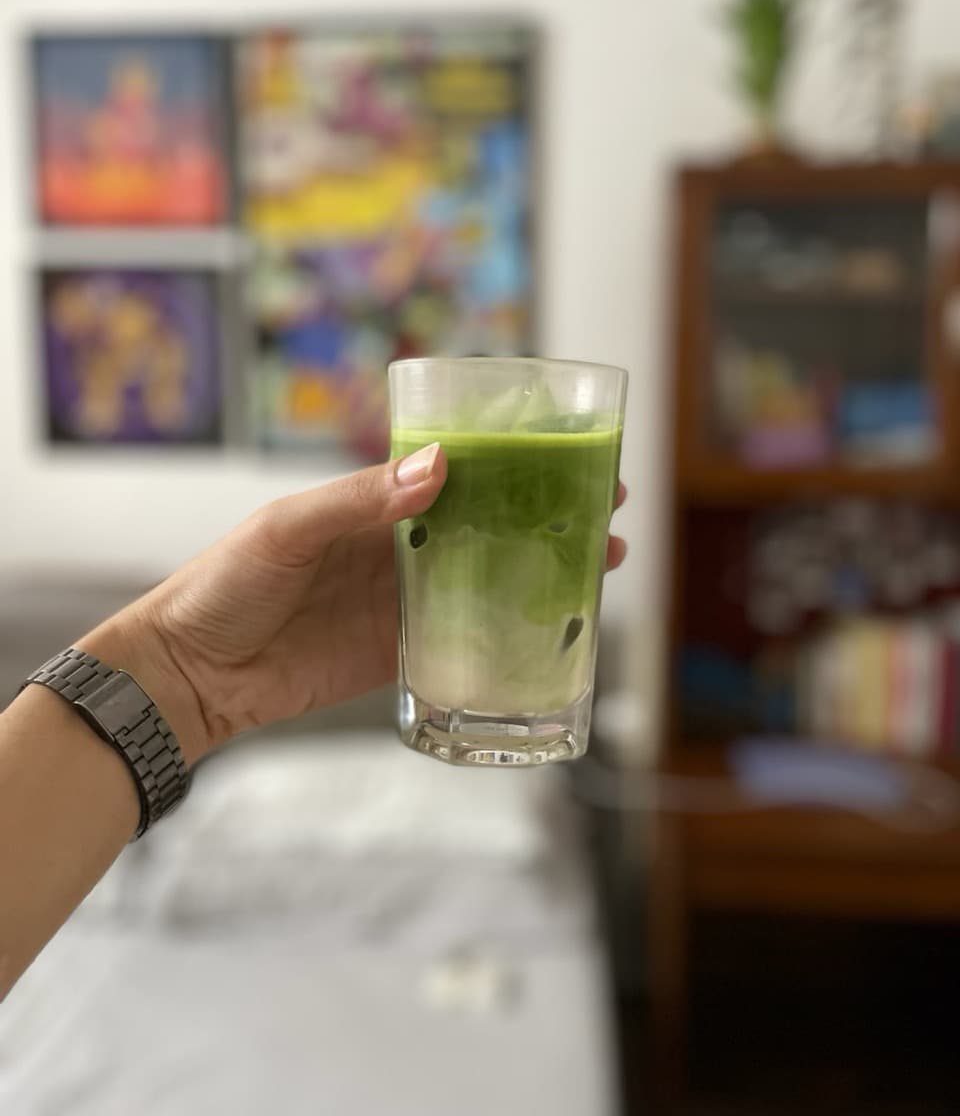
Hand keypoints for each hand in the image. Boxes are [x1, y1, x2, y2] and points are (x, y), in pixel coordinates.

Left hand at [82, 446, 626, 765]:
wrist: (191, 673)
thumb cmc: (224, 584)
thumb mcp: (287, 528)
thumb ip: (359, 500)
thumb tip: (438, 465)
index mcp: (374, 504)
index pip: (458, 472)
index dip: (514, 462)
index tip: (569, 452)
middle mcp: (398, 547)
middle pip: (489, 524)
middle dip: (548, 514)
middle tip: (609, 507)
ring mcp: (403, 602)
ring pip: (488, 580)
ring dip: (542, 571)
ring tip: (602, 563)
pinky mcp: (400, 654)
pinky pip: (464, 641)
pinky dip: (508, 635)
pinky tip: (552, 631)